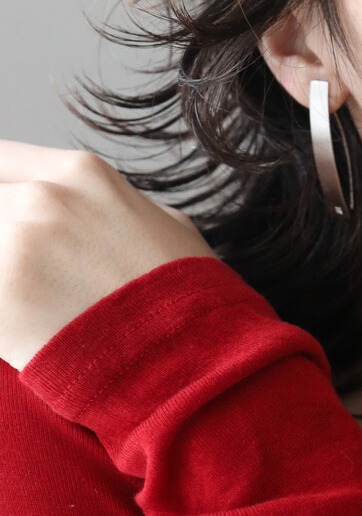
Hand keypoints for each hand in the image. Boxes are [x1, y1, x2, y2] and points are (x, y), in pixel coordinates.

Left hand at [0, 140, 215, 371]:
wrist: (189, 356)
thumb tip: (84, 213)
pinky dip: (2, 312)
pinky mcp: (0, 290)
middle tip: (28, 274)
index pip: (0, 159)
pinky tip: (25, 326)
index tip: (4, 217)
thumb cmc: (183, 296)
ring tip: (35, 302)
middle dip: (4, 236)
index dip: (0, 190)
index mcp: (82, 173)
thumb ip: (107, 207)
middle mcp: (46, 196)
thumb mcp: (161, 223)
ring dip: (5, 273)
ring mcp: (19, 240)